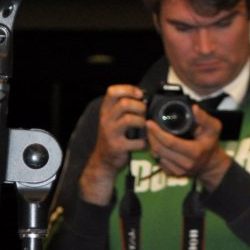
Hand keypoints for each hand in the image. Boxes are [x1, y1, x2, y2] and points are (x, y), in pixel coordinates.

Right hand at [79, 85, 146, 204]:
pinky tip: (142, 143)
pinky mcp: (117, 146)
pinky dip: (143, 142)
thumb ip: (125, 107)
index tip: (140, 95)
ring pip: (129, 119)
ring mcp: (110, 133)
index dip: (129, 89)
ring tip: (144, 127)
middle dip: (140, 107)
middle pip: (124, 103)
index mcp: (106, 110)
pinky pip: (136, 141)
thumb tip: (145, 97)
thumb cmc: (114, 135)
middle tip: (144, 113)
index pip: (113, 91)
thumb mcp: (114, 118)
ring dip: (142, 122)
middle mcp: (105, 119)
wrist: (104, 160)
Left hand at [146, 105, 231, 191]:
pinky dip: (155, 151)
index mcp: (195, 152)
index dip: (157, 132)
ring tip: (152, 133)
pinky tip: (157, 143)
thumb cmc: (211, 143)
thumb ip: (204, 118)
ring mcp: (179, 171)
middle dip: (151, 136)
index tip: (150, 123)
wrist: (211, 164)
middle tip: (149, 125)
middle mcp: (186, 163)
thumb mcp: (214, 128)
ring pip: (157, 156)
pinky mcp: (174, 174)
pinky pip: (159, 162)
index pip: (170, 142)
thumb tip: (194, 108)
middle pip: (160, 149)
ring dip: (152, 143)